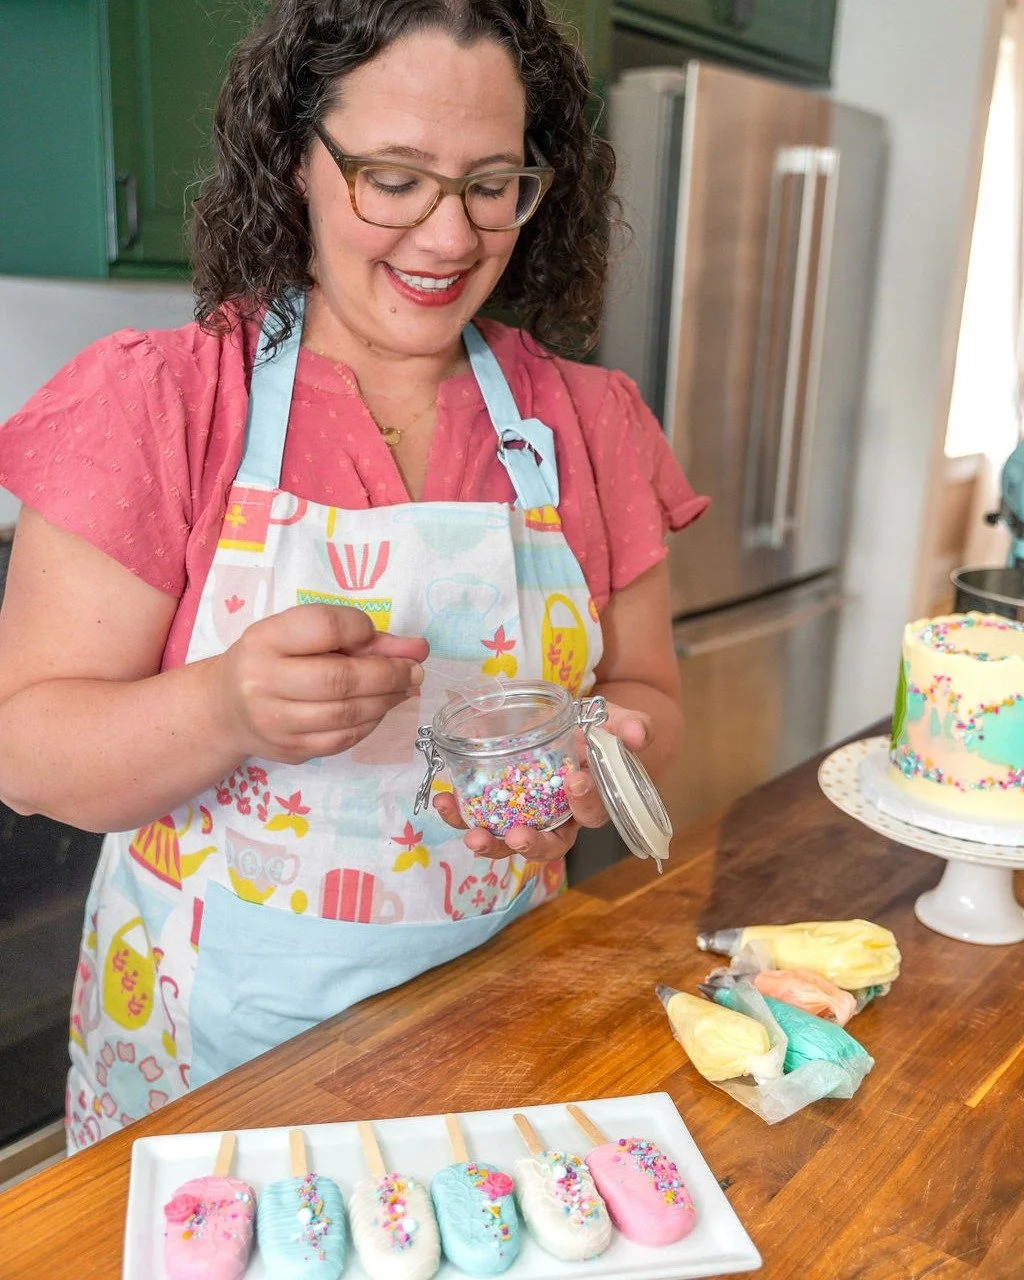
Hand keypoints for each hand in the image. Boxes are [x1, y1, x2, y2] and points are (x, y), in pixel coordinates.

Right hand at [212, 604, 427, 763]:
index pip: (323, 627)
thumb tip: (417, 648)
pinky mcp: (290, 750)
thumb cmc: (271, 659)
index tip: (374, 634)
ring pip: (346, 714)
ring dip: (387, 700)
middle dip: (389, 674)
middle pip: (341, 679)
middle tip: (415, 670)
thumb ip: (358, 636)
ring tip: (404, 687)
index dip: (360, 629)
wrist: (225, 709)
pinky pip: (343, 739)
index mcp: (266, 639)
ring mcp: (275, 722)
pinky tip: (379, 708)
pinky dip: (371, 723)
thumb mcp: (301, 634)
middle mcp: (263, 681)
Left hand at [432, 700, 651, 862]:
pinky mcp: (498, 803)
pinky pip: (479, 816)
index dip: (585, 801)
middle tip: (516, 836)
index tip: (575, 779)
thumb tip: (639, 734)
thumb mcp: (617, 721)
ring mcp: (526, 814)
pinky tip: (445, 801)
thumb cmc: (597, 728)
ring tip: (472, 834)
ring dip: (489, 842)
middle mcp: (558, 818)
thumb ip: (632, 726)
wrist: (567, 721)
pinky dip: (460, 814)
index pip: (591, 813)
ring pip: (508, 840)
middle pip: (547, 845)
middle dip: (530, 844)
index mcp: (591, 803)